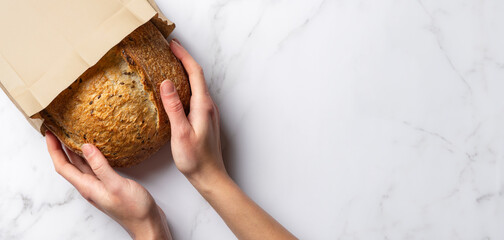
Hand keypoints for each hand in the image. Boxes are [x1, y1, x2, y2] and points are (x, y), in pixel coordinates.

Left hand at [45, 131, 170, 239]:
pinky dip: (90, 156)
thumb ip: (100, 166)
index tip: (50, 133)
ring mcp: (99, 186)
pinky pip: (94, 167)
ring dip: (74, 151)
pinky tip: (96, 149)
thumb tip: (86, 147)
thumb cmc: (133, 209)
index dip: (54, 149)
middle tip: (57, 130)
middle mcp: (90, 186)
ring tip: (72, 135)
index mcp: (87, 187)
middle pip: (69, 165)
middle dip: (60, 148)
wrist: (146, 223)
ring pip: (81, 165)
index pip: (62, 166)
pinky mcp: (109, 185)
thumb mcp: (116, 185)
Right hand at [160, 39, 226, 186]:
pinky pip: (195, 95)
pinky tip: (176, 90)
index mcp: (203, 106)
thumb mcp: (180, 133)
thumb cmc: (195, 159)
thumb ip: (174, 107)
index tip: (172, 44)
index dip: (184, 56)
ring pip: (197, 85)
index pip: (195, 73)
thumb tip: (167, 83)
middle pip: (197, 75)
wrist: (210, 177)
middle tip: (170, 49)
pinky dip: (186, 85)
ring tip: (170, 64)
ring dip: (186, 72)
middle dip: (184, 60)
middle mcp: (208, 106)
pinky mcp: (205, 119)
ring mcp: (208, 112)